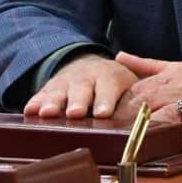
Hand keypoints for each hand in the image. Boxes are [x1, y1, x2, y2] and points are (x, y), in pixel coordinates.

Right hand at [24, 53, 138, 118]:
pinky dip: (36, 102)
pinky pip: (42, 93)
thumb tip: (150, 118)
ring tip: (48, 113)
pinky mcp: (51, 87)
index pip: (108, 87)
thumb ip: (136, 99)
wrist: (90, 64)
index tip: (103, 113)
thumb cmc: (114, 84)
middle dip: (78, 101)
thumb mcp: (129, 85)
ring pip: (60, 91)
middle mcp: (86, 76)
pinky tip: (30, 111)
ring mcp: (67, 81)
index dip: (105, 100)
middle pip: (82, 89)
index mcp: (109, 76)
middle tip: (75, 113)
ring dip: (53, 102)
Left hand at [115, 52, 181, 140]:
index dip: (124, 101)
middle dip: (130, 115)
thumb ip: (150, 64)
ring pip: (170, 115)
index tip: (110, 112)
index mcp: (176, 74)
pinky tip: (168, 141)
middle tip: (114, 128)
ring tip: (133, 136)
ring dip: (150, 126)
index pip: (142, 87)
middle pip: (151, 101)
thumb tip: (120, 56)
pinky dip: (181, 134)